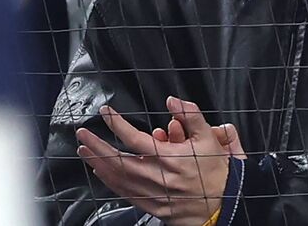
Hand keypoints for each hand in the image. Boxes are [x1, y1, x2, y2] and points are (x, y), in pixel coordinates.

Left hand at [77, 97, 241, 225]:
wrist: (225, 203)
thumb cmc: (218, 172)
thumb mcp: (209, 138)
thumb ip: (191, 116)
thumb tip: (172, 101)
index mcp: (171, 158)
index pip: (135, 138)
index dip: (117, 123)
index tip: (107, 112)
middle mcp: (158, 177)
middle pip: (118, 160)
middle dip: (97, 146)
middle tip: (83, 134)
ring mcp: (153, 193)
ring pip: (118, 179)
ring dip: (98, 164)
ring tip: (85, 151)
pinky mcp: (152, 206)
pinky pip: (125, 193)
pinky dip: (110, 182)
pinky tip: (101, 173)